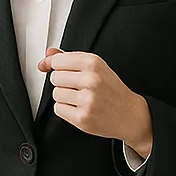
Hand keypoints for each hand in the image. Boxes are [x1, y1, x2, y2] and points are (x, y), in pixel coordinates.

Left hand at [38, 48, 153, 157]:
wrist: (130, 114)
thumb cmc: (112, 90)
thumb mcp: (95, 68)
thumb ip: (69, 59)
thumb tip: (45, 58)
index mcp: (94, 63)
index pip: (57, 61)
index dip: (57, 67)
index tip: (61, 71)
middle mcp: (91, 79)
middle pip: (55, 78)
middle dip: (63, 83)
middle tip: (79, 87)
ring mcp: (87, 99)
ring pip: (56, 94)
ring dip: (65, 97)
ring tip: (81, 98)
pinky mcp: (82, 117)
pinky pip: (58, 109)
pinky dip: (67, 110)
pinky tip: (80, 108)